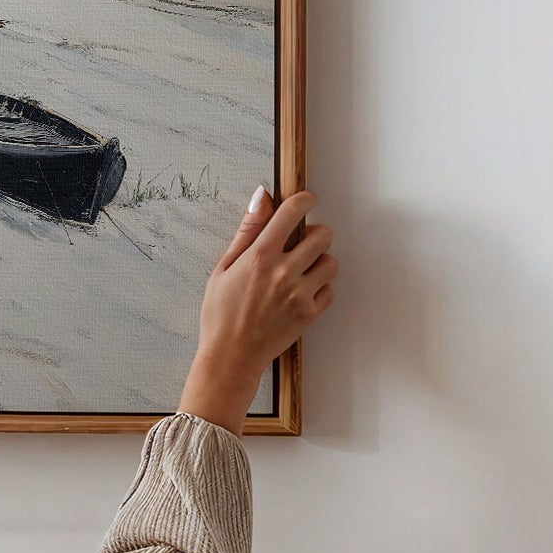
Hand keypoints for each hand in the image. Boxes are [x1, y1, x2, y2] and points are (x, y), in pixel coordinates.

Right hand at [178, 187, 336, 428]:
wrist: (230, 355)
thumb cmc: (220, 313)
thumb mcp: (224, 267)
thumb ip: (247, 231)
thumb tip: (262, 196)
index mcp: (260, 255)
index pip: (292, 212)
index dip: (304, 200)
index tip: (306, 200)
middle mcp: (283, 271)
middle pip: (323, 235)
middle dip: (315, 234)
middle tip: (303, 243)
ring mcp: (299, 294)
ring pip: (331, 262)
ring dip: (320, 261)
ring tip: (303, 270)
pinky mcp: (309, 314)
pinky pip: (330, 291)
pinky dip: (320, 289)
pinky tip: (302, 293)